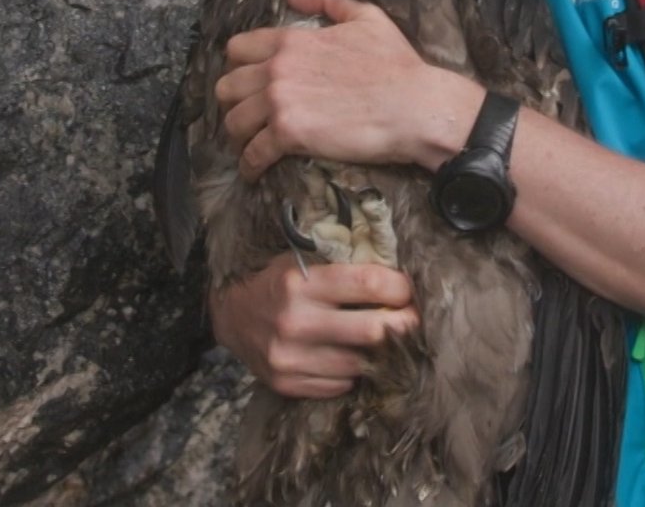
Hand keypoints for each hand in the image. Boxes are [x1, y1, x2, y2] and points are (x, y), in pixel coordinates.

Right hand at [210, 253, 419, 399]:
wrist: (231, 315)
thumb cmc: (278, 282)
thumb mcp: (303, 260)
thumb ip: (344, 266)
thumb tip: (398, 275)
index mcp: (301, 281)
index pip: (369, 284)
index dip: (400, 288)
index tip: (409, 290)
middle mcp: (295, 321)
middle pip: (373, 331)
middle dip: (404, 325)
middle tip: (413, 319)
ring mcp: (290, 357)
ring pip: (360, 364)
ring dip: (378, 353)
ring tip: (382, 339)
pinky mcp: (287, 383)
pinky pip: (341, 385)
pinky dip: (352, 372)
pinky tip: (348, 356)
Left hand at [216, 0, 476, 179]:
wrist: (414, 105)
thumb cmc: (396, 64)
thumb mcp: (366, 17)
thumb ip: (328, 0)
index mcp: (291, 41)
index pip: (238, 49)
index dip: (238, 66)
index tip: (247, 80)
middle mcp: (277, 69)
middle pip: (227, 86)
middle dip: (233, 102)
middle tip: (247, 114)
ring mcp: (280, 102)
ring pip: (233, 121)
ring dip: (238, 135)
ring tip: (248, 144)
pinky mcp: (289, 135)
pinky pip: (253, 153)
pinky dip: (250, 165)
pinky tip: (253, 171)